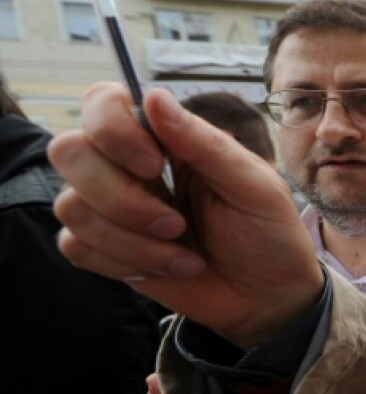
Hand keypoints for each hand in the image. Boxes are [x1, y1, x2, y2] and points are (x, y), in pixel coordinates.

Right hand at [49, 84, 322, 349]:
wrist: (268, 298)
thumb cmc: (268, 233)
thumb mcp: (254, 186)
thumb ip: (204, 142)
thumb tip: (153, 96)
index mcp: (167, 138)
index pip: (101, 103)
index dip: (112, 129)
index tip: (155, 165)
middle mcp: (130, 166)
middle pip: (69, 151)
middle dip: (119, 196)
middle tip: (177, 224)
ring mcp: (113, 208)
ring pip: (71, 206)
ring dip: (132, 240)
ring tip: (185, 255)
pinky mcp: (106, 249)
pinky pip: (75, 246)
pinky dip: (123, 262)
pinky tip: (167, 269)